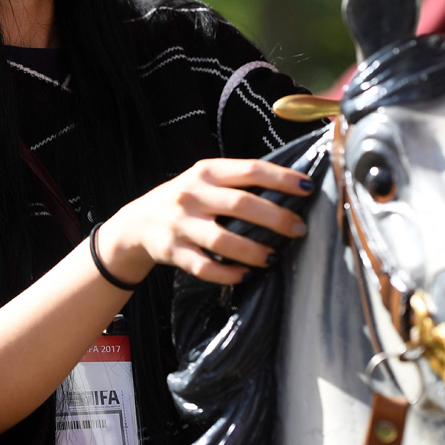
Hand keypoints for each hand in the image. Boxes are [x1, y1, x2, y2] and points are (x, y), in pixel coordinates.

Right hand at [97, 158, 312, 285]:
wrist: (137, 222)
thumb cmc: (187, 199)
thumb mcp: (205, 180)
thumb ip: (238, 182)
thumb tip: (292, 190)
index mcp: (207, 171)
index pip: (250, 169)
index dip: (281, 178)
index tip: (308, 187)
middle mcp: (193, 194)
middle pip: (241, 204)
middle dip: (275, 218)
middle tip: (299, 229)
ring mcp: (181, 224)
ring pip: (223, 240)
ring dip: (253, 251)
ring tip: (273, 258)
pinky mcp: (173, 251)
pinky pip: (204, 267)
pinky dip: (228, 273)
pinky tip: (245, 274)